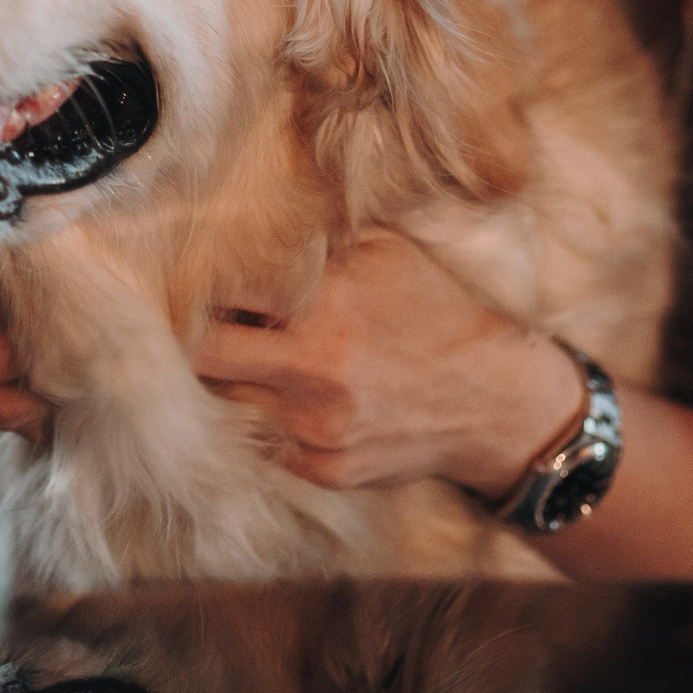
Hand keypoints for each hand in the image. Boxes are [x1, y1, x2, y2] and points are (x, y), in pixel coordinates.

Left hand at [191, 233, 587, 495]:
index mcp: (325, 304)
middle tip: (202, 325)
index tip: (197, 283)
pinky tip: (297, 400)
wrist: (495, 400)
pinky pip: (266, 443)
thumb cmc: (440, 314)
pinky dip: (269, 420)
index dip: (199, 286)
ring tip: (253, 360)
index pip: (217, 294)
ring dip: (232, 379)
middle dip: (196, 338)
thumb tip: (254, 223)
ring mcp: (314, 428)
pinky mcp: (323, 469)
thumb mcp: (389, 251)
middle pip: (202, 356)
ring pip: (228, 402)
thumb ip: (321, 240)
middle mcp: (311, 369)